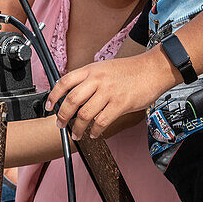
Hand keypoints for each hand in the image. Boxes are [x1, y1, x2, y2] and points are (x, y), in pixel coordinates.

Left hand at [46, 52, 171, 139]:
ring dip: (78, 128)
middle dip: (62, 116)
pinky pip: (101, 121)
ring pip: (85, 114)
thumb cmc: (130, 70)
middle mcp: (97, 79)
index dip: (53, 95)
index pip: (65, 81)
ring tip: (77, 134)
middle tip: (60, 125)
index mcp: (91, 69)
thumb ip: (90, 79)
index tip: (49, 106)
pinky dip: (95, 131)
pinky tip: (95, 133)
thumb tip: (75, 96)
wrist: (153, 69)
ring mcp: (109, 92)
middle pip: (71, 100)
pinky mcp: (120, 104)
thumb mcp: (105, 68)